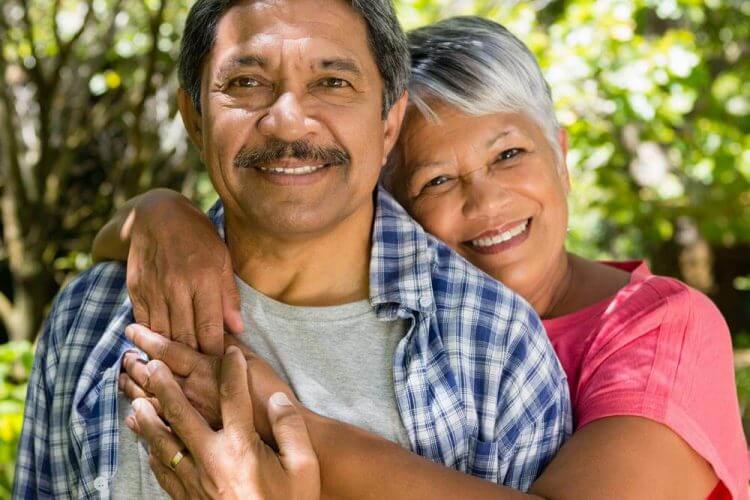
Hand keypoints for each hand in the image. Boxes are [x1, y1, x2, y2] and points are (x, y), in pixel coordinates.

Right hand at [125, 190, 242, 354]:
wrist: (155, 215)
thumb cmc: (197, 237)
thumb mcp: (222, 258)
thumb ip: (229, 296)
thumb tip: (238, 328)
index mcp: (205, 279)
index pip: (211, 330)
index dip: (216, 354)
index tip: (222, 369)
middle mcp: (178, 287)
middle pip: (186, 338)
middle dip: (195, 361)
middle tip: (204, 378)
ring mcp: (154, 290)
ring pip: (163, 336)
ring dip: (173, 355)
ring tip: (184, 370)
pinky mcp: (136, 291)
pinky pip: (144, 325)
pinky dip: (153, 339)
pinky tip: (161, 350)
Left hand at [126, 347, 319, 499]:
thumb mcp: (304, 467)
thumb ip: (291, 428)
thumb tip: (277, 400)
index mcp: (241, 448)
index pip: (233, 397)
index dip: (232, 370)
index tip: (231, 352)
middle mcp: (212, 460)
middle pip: (182, 414)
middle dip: (165, 385)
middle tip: (151, 364)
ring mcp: (195, 482)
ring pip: (162, 443)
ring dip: (147, 419)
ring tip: (135, 401)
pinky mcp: (188, 499)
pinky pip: (162, 473)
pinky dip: (152, 454)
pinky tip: (148, 446)